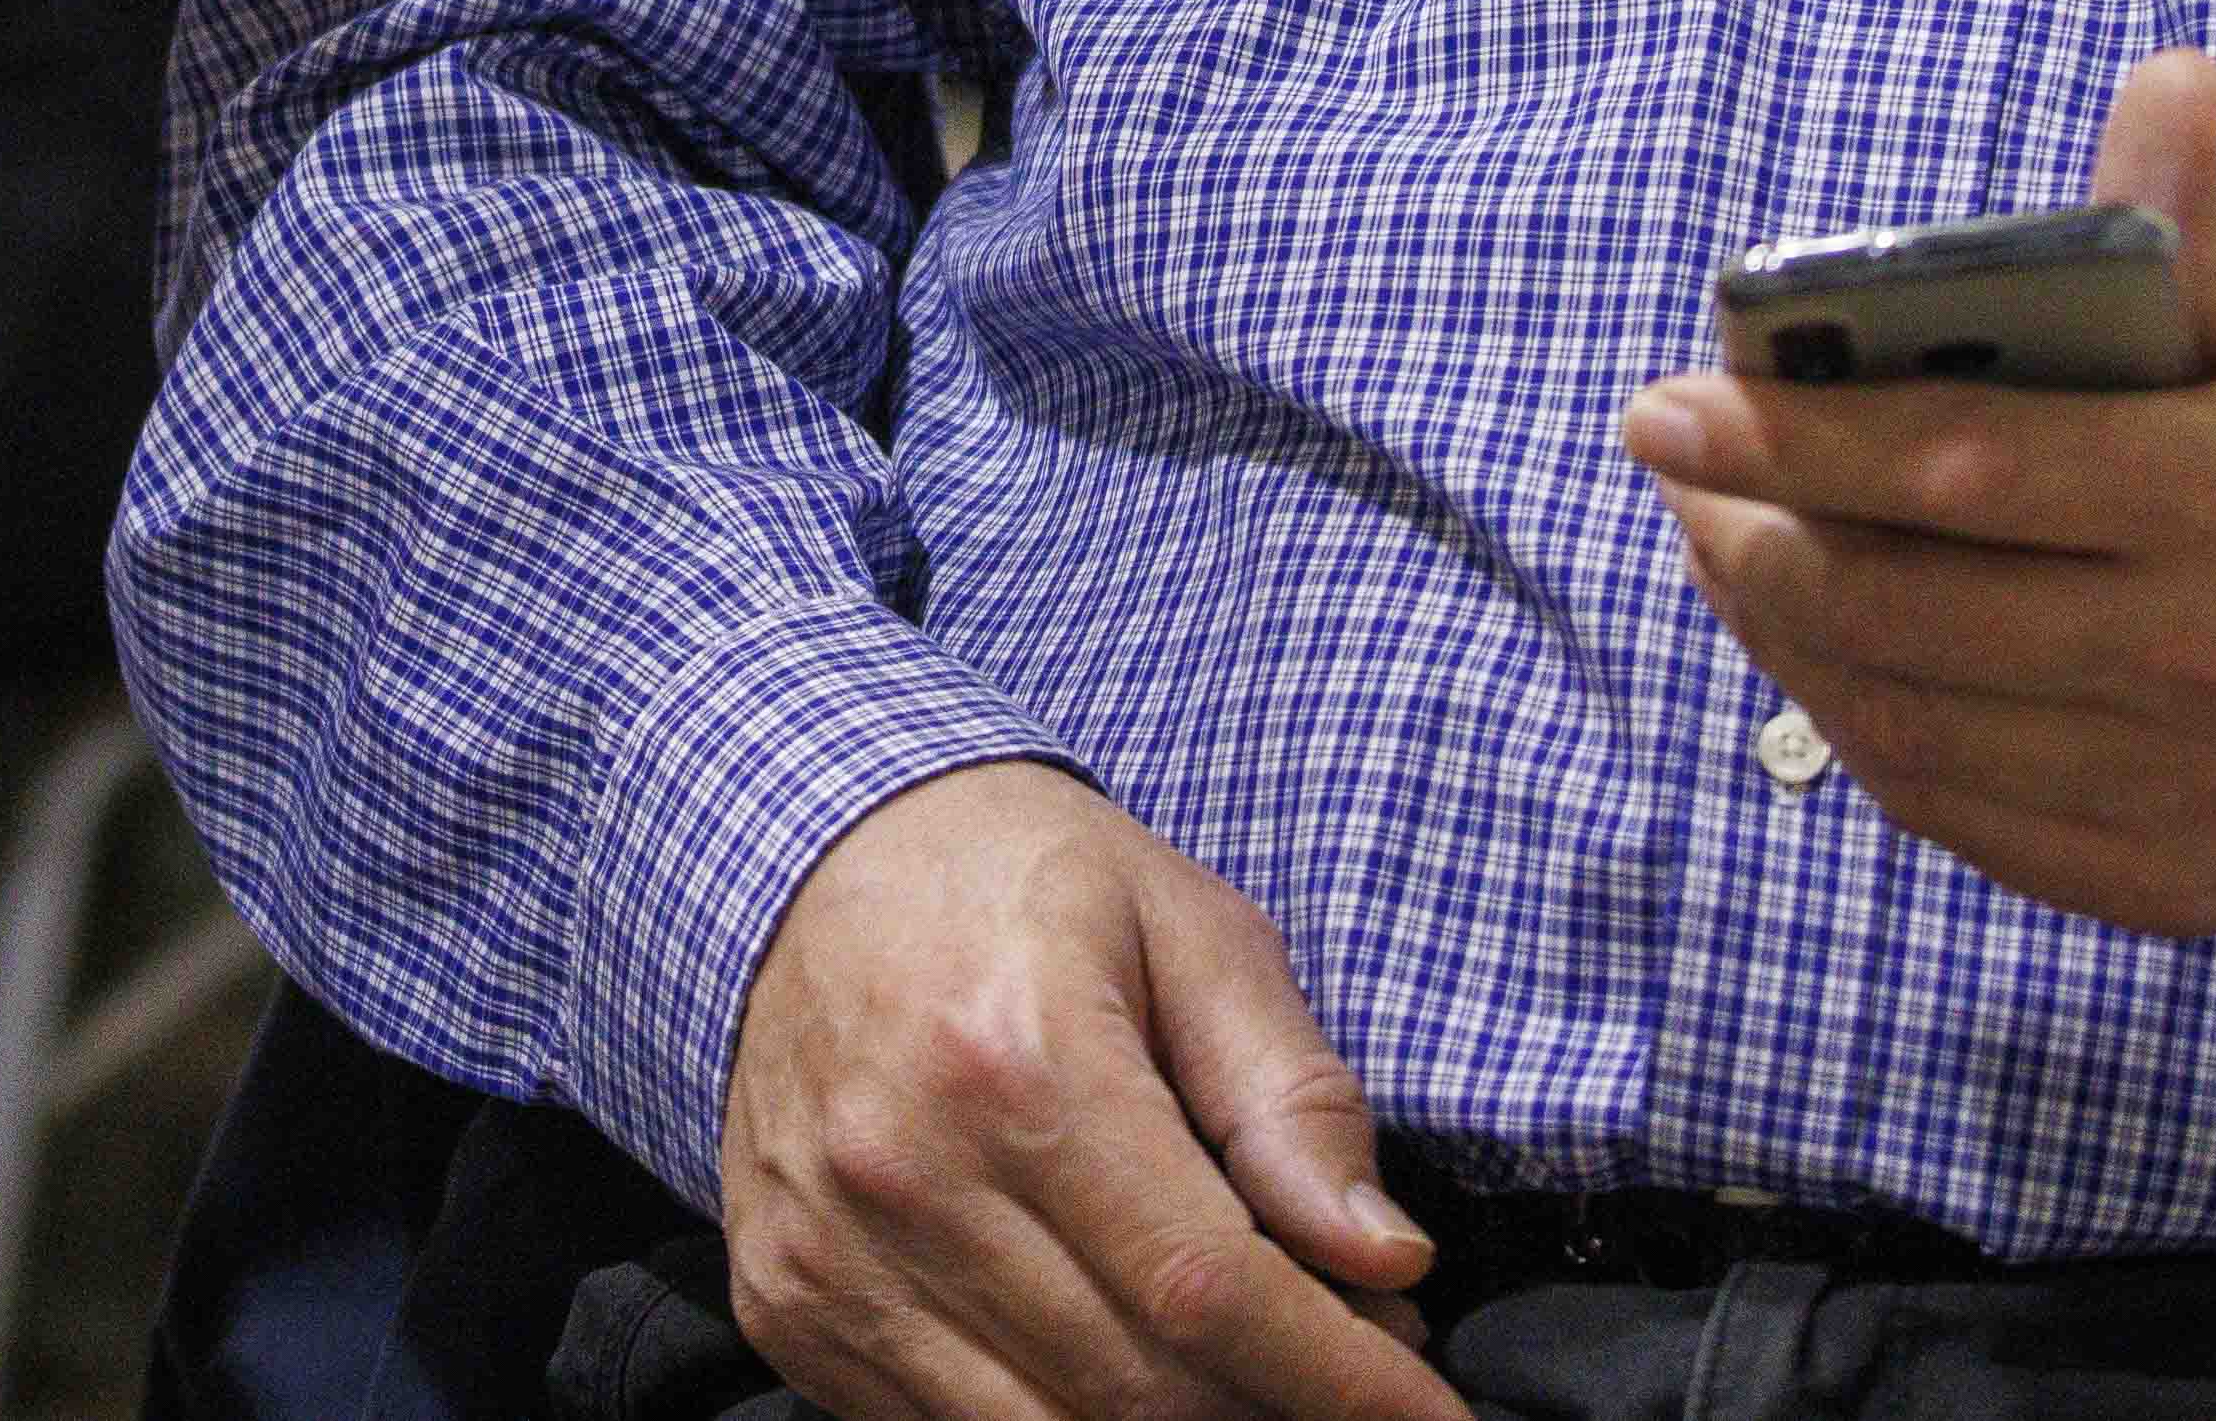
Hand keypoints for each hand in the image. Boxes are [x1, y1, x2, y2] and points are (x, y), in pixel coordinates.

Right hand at [718, 762, 1460, 1420]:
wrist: (804, 851)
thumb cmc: (1019, 880)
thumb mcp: (1190, 929)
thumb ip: (1291, 1099)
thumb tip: (1387, 1262)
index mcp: (1016, 1060)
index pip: (1204, 1289)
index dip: (1339, 1381)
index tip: (1427, 1411)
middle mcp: (902, 1169)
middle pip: (1135, 1387)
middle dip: (1275, 1408)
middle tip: (1349, 1365)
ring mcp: (828, 1253)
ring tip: (1246, 1364)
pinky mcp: (788, 1303)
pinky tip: (1120, 1357)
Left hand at [1617, 51, 2215, 937]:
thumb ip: (2210, 225)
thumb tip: (2164, 85)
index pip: (1969, 467)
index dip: (1798, 435)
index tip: (1671, 402)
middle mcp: (2207, 665)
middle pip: (1905, 609)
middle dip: (1749, 533)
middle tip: (1675, 466)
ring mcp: (2183, 796)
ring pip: (1904, 722)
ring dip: (1777, 630)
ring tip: (1720, 541)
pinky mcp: (2160, 885)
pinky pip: (1954, 814)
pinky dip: (1856, 729)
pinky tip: (1816, 649)